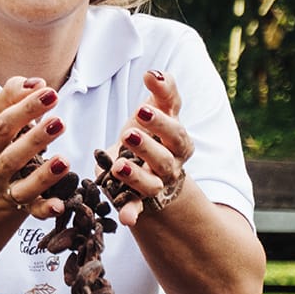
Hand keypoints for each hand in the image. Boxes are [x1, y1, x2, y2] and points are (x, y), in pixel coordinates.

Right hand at [0, 76, 72, 218]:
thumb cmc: (3, 140)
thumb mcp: (0, 116)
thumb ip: (13, 95)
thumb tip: (36, 83)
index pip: (4, 123)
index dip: (26, 107)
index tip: (50, 92)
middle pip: (13, 154)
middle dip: (36, 138)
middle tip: (59, 121)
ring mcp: (8, 189)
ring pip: (24, 185)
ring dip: (44, 175)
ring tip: (64, 160)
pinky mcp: (24, 206)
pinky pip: (35, 211)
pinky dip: (46, 209)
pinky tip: (60, 205)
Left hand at [109, 70, 193, 226]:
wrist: (142, 165)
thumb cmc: (148, 130)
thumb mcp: (155, 109)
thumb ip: (161, 91)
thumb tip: (155, 74)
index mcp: (177, 138)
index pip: (175, 127)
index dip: (161, 117)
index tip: (141, 105)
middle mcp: (171, 162)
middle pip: (166, 156)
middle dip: (149, 144)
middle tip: (128, 132)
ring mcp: (156, 183)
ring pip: (152, 183)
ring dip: (136, 176)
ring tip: (116, 166)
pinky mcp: (138, 200)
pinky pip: (137, 209)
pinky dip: (131, 214)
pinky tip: (126, 220)